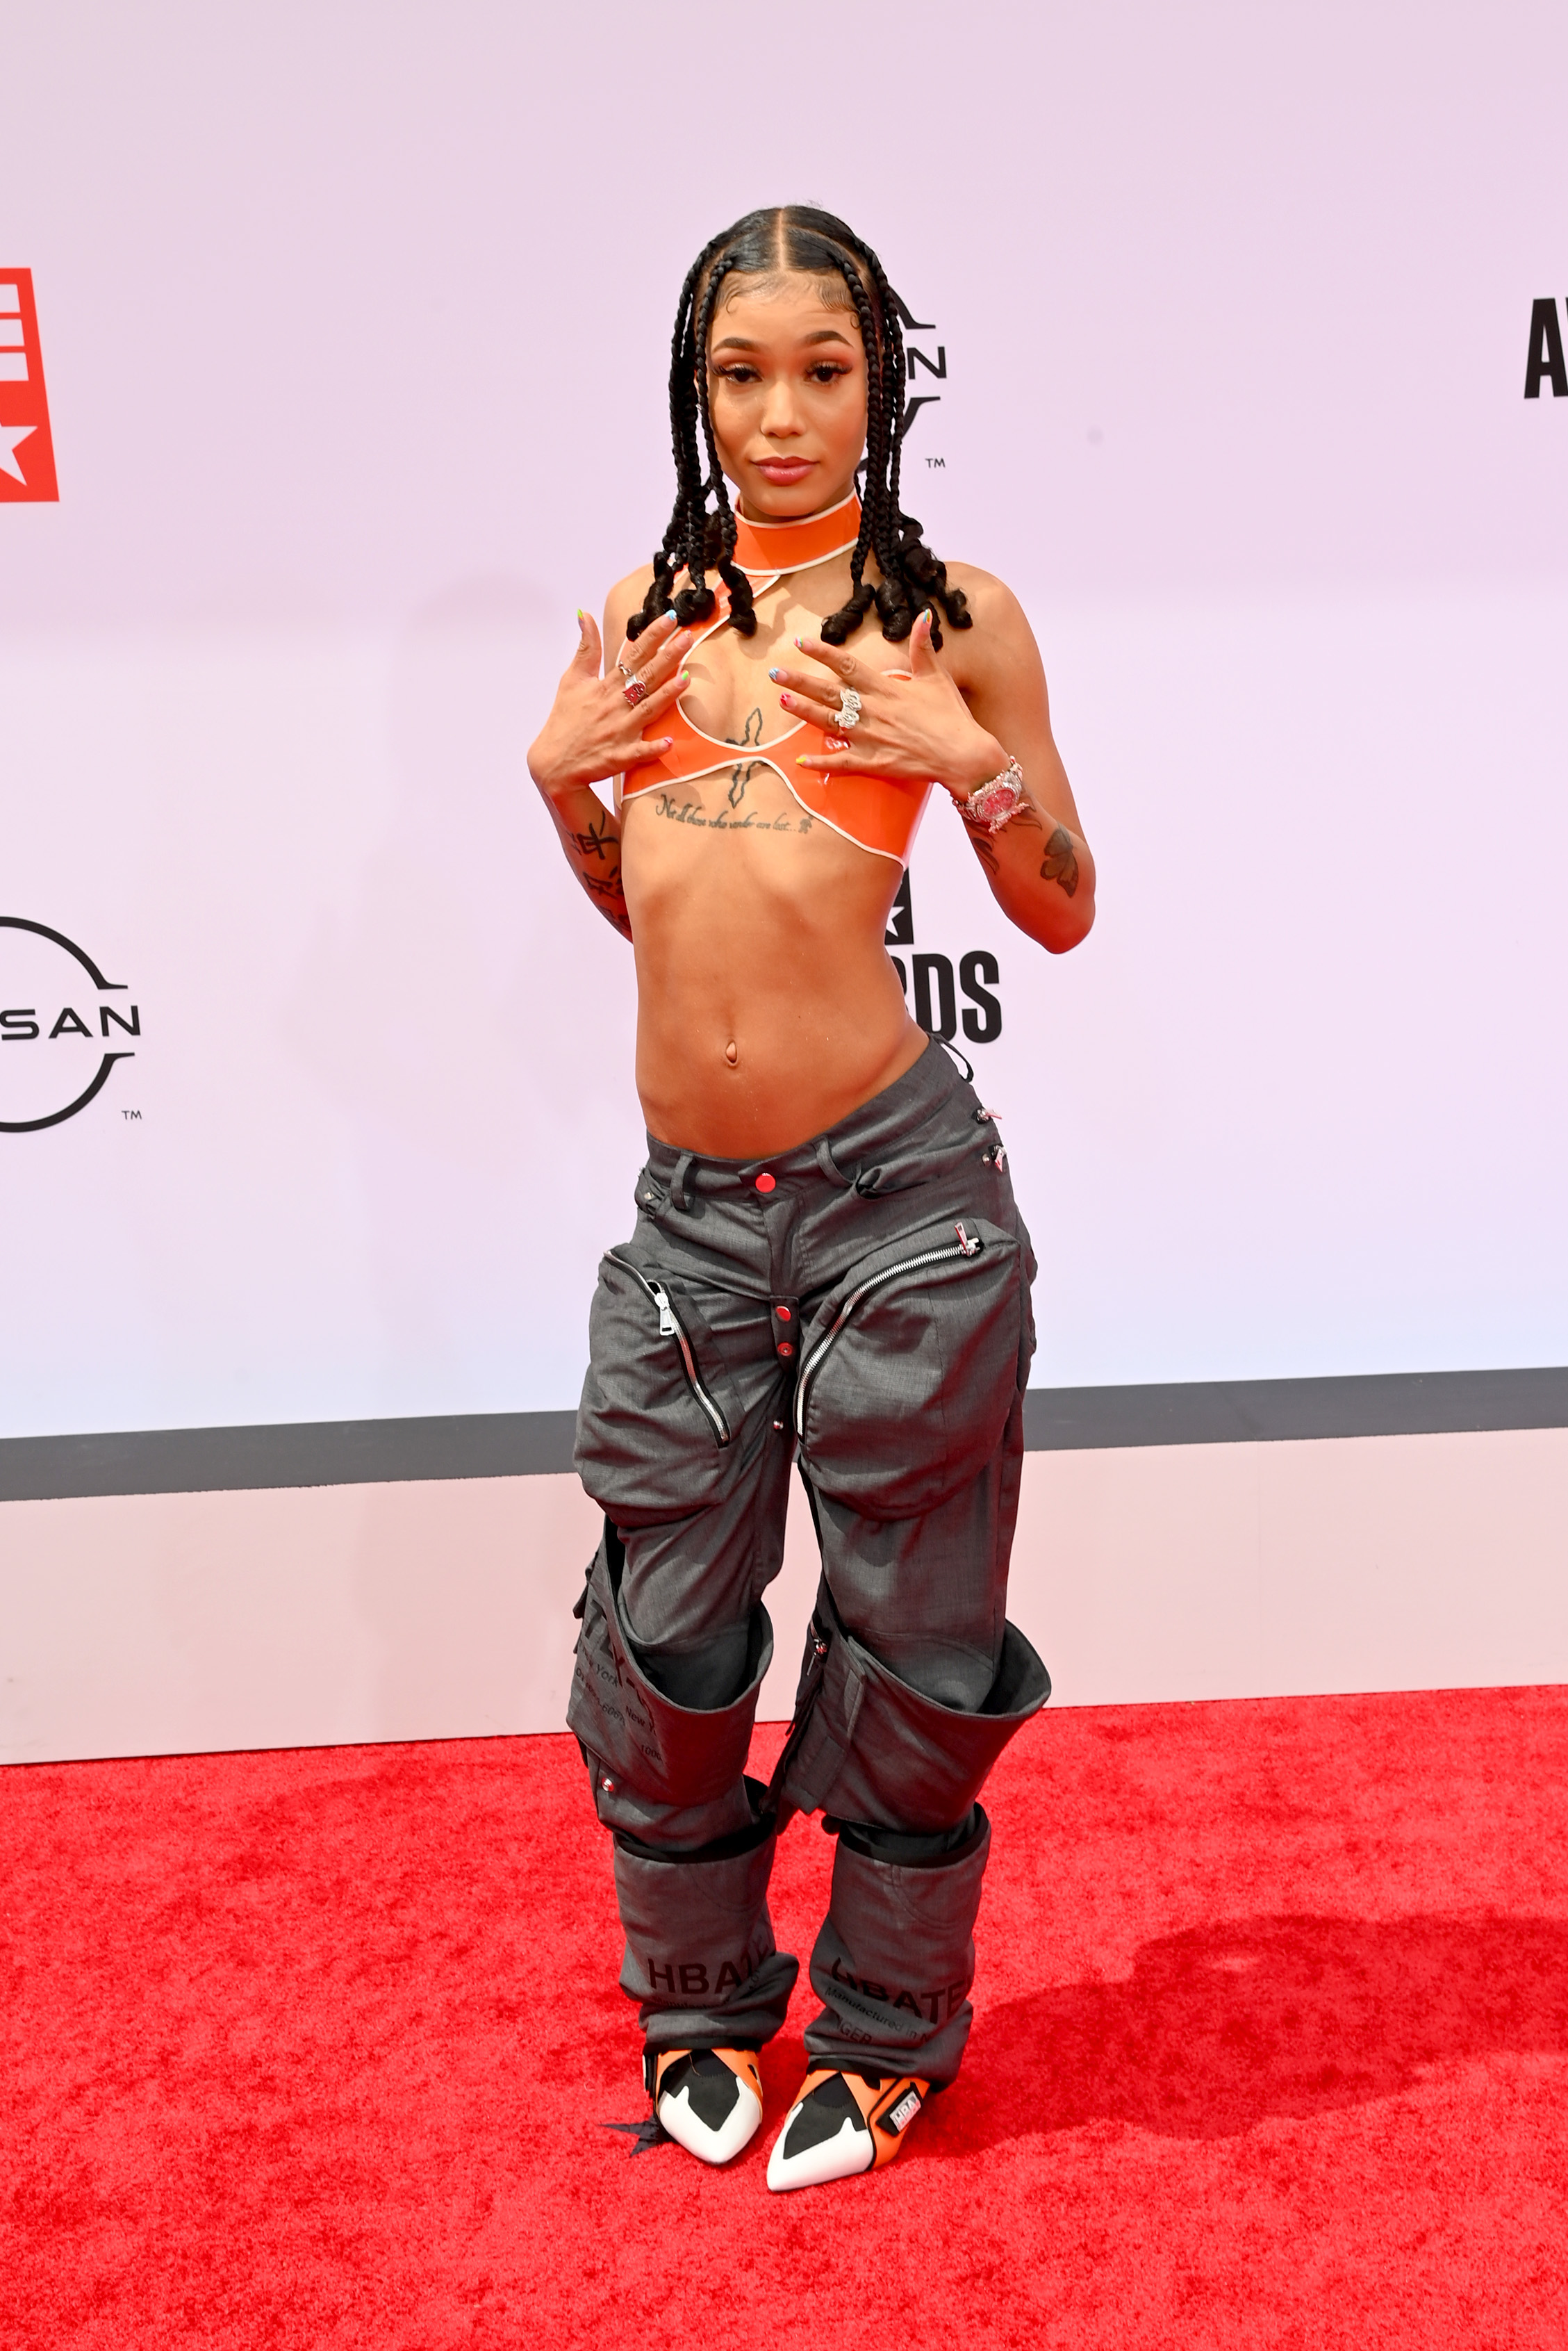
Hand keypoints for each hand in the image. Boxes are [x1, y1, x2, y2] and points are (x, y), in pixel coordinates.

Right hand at [527, 609, 690, 797]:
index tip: (670, 618)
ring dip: (666, 695)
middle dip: (667, 656)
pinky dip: (652, 748)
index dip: (652, 636)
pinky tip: (669, 742)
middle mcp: (614, 706)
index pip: (632, 655)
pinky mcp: (619, 756)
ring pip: (647, 710)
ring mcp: (618, 731)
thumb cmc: (565, 719)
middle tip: (688, 637)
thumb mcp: (572, 679)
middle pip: (645, 677)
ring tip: (687, 679)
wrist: (554, 763)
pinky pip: (639, 752)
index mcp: (605, 686)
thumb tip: (584, 615)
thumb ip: (586, 648)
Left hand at [769, 609, 1005, 797]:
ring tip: (782, 701)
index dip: (822, 653)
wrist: (964, 755)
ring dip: (804, 711)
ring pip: (829, 723)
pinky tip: (800, 762)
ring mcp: (871, 738)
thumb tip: (923, 616)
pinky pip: (841, 763)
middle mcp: (873, 710)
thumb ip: (923, 648)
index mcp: (886, 688)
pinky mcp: (874, 763)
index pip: (847, 666)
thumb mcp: (937, 677)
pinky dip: (821, 763)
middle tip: (775, 673)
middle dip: (800, 681)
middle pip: (829, 692)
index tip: (801, 643)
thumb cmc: (952, 716)